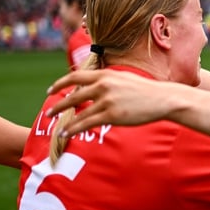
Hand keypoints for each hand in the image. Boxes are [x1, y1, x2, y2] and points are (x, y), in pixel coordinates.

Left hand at [46, 70, 174, 135]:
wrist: (162, 99)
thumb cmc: (145, 91)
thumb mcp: (124, 78)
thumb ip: (108, 80)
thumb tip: (95, 84)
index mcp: (105, 75)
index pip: (75, 76)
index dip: (60, 83)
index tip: (51, 90)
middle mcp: (103, 86)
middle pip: (73, 96)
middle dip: (58, 105)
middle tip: (48, 113)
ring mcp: (107, 101)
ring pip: (79, 112)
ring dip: (65, 120)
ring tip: (56, 127)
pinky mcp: (112, 115)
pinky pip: (87, 123)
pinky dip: (74, 129)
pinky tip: (67, 133)